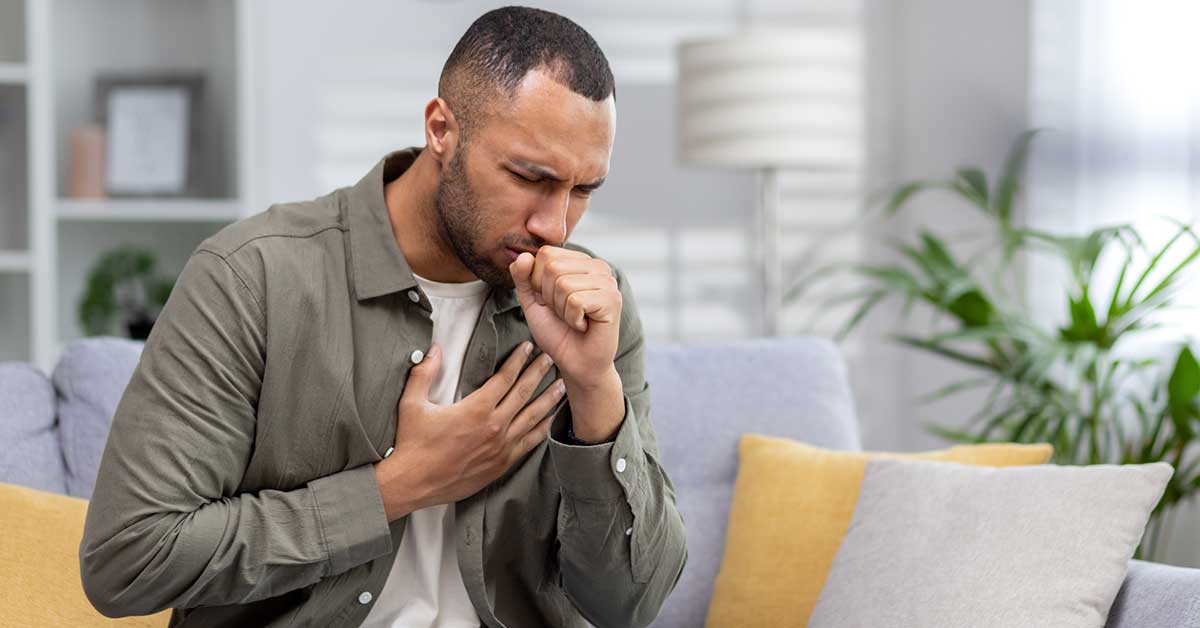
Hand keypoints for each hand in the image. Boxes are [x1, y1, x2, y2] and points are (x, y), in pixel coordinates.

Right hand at [373, 340, 564, 520]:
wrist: (413, 483)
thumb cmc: (412, 444)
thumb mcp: (412, 404)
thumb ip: (424, 373)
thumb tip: (434, 349)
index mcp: (475, 409)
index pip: (504, 378)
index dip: (518, 360)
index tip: (527, 348)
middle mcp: (493, 427)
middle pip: (523, 393)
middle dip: (538, 373)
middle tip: (551, 359)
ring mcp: (500, 447)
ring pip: (532, 418)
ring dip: (548, 400)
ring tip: (561, 386)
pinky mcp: (501, 464)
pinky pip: (529, 443)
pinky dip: (542, 429)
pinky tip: (551, 421)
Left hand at [508, 246, 621, 382]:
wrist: (576, 363)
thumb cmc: (557, 331)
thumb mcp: (532, 301)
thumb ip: (523, 277)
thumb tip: (523, 256)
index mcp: (580, 261)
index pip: (546, 254)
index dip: (538, 282)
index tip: (553, 301)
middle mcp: (597, 266)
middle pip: (553, 267)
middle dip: (549, 297)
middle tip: (564, 313)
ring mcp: (608, 281)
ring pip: (563, 284)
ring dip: (561, 310)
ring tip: (575, 319)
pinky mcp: (613, 299)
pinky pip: (576, 301)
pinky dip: (572, 319)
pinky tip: (584, 325)